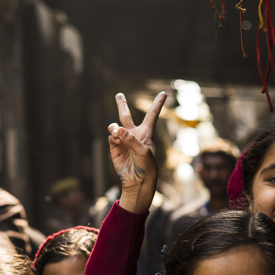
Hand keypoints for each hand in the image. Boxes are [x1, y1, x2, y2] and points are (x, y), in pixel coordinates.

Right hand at [108, 91, 166, 213]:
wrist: (137, 181)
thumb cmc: (147, 166)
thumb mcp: (145, 152)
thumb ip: (132, 140)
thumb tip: (118, 130)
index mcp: (146, 133)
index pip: (152, 115)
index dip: (157, 103)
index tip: (164, 93)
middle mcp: (134, 135)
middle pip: (126, 115)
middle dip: (122, 105)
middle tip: (118, 94)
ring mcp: (123, 141)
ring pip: (115, 126)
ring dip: (114, 127)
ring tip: (117, 134)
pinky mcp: (114, 148)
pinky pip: (111, 137)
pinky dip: (112, 137)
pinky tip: (116, 142)